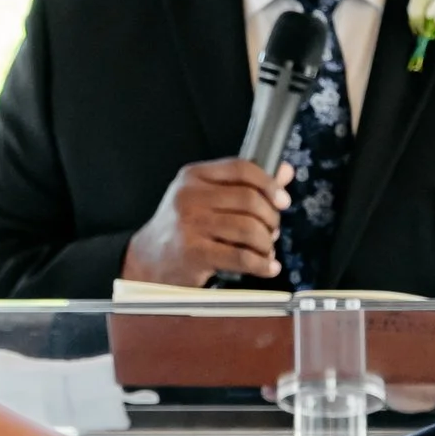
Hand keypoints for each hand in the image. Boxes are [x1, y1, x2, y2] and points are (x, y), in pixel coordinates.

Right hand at [122, 160, 292, 284]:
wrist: (148, 260)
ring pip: (249, 228)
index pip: (241, 168)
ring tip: (266, 249)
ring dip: (266, 242)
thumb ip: (244, 184)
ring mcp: (190, 225)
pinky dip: (262, 264)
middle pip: (249, 199)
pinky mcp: (194, 254)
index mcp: (193, 176)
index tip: (282, 200)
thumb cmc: (183, 227)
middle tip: (272, 230)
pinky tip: (268, 267)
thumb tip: (286, 171)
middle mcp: (189, 196)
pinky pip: (241, 257)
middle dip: (270, 217)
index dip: (268, 183)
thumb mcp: (206, 197)